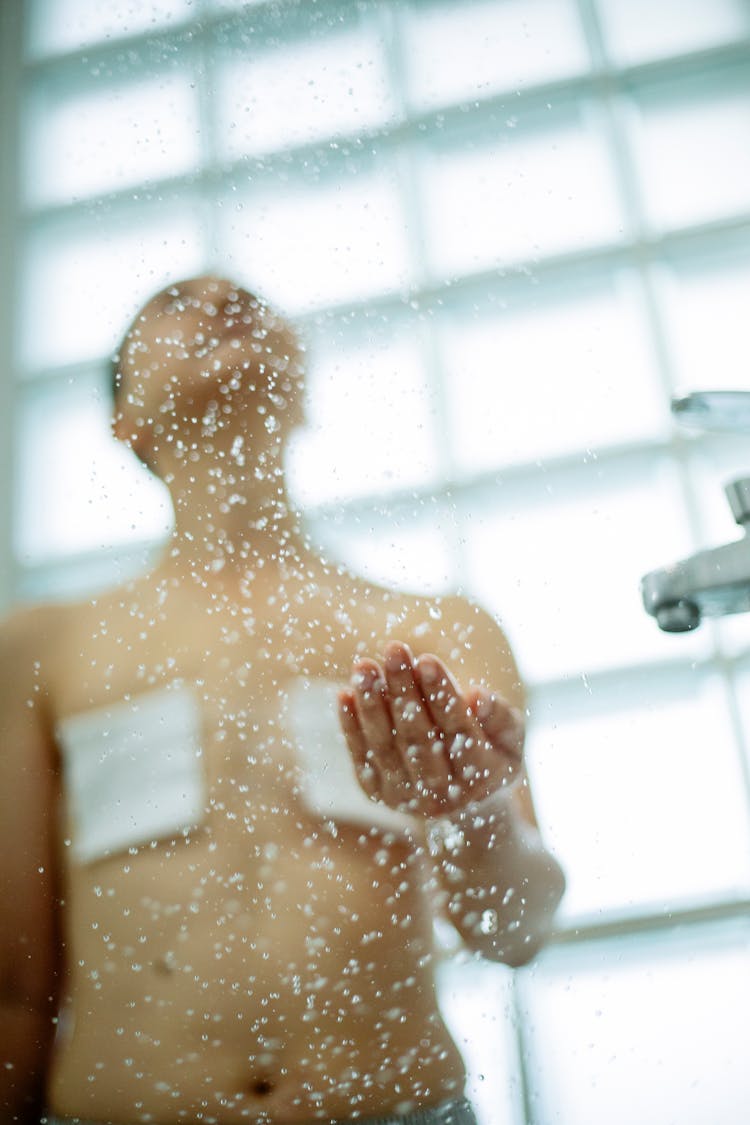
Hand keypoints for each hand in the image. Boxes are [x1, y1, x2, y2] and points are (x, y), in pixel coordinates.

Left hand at [338, 640, 523, 817]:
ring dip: (372, 704)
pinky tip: (345, 693)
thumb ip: (500, 718)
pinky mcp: (378, 794)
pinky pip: (362, 756)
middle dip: (404, 690)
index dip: (441, 695)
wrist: (463, 807)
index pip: (458, 730)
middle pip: (418, 738)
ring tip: (365, 667)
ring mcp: (406, 797)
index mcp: (481, 777)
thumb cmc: (490, 754)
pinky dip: (351, 726)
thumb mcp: (510, 738)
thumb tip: (478, 696)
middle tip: (394, 650)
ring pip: (386, 747)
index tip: (427, 660)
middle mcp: (442, 795)